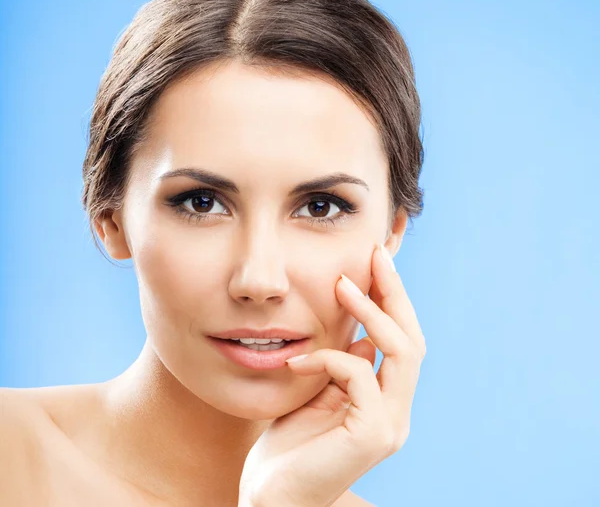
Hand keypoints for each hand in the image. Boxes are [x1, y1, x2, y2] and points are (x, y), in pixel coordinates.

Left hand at [238, 243, 426, 506]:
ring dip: (373, 312)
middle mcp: (396, 412)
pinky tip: (297, 361)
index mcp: (386, 401)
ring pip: (402, 352)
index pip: (402, 340)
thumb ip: (343, 367)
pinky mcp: (371, 436)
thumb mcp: (318, 393)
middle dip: (394, 293)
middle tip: (375, 255)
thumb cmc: (289, 447)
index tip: (375, 260)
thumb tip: (360, 335)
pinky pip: (357, 375)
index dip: (393, 299)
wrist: (271, 501)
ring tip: (343, 285)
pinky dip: (327, 357)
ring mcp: (389, 425)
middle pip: (412, 339)